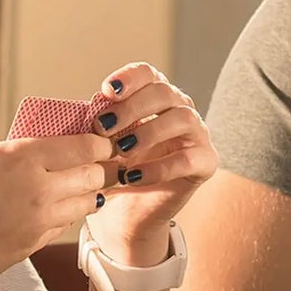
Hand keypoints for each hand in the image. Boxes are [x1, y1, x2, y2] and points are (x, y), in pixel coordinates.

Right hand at [0, 133, 111, 286]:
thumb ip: (5, 158)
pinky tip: (54, 209)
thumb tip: (28, 155)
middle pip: (92, 175)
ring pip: (85, 203)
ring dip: (86, 194)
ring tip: (77, 187)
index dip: (97, 143)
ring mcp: (38, 220)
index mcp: (18, 157)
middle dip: (97, 168)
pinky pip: (64, 225)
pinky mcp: (34, 245)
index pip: (81, 146)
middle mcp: (36, 188)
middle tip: (93, 164)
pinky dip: (66, 215)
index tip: (99, 142)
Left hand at [84, 64, 217, 262]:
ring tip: (121, 151)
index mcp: (156, 98)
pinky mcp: (205, 163)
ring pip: (183, 118)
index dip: (129, 78)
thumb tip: (86, 109)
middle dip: (131, 108)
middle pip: (164, 92)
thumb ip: (100, 125)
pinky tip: (133, 177)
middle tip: (103, 128)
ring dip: (148, 132)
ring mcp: (197, 135)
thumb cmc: (114, 173)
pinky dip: (158, 167)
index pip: (148, 74)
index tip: (106, 92)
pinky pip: (188, 159)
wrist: (127, 216)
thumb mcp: (101, 146)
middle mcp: (181, 110)